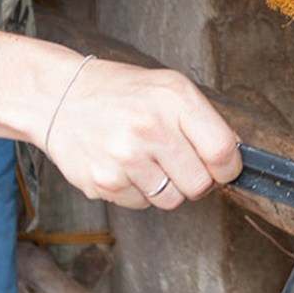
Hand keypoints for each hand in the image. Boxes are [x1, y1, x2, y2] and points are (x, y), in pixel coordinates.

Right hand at [40, 56, 242, 209]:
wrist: (59, 97)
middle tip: (180, 162)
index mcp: (174, 98)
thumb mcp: (169, 88)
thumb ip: (204, 121)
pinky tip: (125, 165)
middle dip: (197, 179)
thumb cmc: (121, 93)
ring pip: (172, 200)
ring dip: (166, 187)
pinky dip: (138, 191)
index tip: (223, 167)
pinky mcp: (103, 182)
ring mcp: (124, 158)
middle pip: (200, 185)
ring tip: (147, 159)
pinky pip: (141, 204)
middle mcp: (150, 128)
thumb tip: (233, 156)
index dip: (229, 167)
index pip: (223, 151)